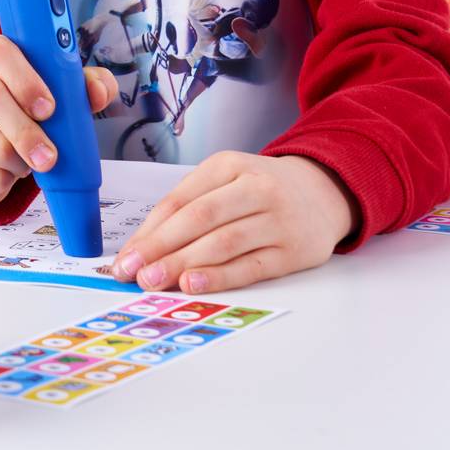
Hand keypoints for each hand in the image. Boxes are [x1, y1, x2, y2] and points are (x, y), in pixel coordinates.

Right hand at [0, 35, 116, 208]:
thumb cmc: (23, 114)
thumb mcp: (56, 93)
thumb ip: (83, 85)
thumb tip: (96, 91)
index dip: (26, 79)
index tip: (50, 107)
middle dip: (29, 131)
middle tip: (51, 156)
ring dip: (22, 162)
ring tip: (28, 162)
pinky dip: (7, 183)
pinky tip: (7, 173)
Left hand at [111, 152, 354, 294]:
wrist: (325, 192)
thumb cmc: (261, 190)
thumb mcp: (226, 180)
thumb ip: (188, 207)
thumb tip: (143, 247)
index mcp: (228, 165)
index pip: (180, 200)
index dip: (149, 231)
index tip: (125, 257)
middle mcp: (254, 187)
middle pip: (199, 219)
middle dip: (160, 248)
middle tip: (132, 273)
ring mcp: (276, 219)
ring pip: (223, 243)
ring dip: (184, 264)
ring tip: (154, 281)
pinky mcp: (293, 250)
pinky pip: (251, 265)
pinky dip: (220, 277)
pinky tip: (195, 284)